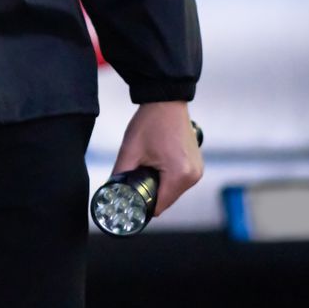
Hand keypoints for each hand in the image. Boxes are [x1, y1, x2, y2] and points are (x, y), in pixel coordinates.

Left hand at [112, 101, 203, 216]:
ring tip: (145, 169)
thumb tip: (110, 190)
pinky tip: (156, 166)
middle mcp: (193, 176)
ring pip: (173, 191)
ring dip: (159, 185)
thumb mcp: (130, 150)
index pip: (160, 206)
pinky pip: (179, 180)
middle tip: (133, 182)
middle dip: (150, 194)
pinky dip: (167, 178)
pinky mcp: (196, 164)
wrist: (166, 101)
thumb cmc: (150, 123)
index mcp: (180, 175)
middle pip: (167, 199)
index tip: (129, 202)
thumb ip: (120, 174)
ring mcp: (197, 170)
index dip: (142, 206)